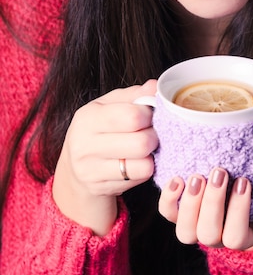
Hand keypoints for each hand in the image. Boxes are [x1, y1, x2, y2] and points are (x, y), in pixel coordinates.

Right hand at [52, 80, 157, 234]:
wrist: (75, 167)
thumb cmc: (98, 129)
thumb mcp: (110, 105)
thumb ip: (134, 95)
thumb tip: (155, 87)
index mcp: (88, 117)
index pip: (133, 116)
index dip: (150, 115)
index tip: (149, 115)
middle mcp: (85, 144)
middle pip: (142, 142)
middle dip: (154, 136)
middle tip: (151, 133)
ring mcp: (91, 170)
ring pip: (144, 164)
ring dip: (151, 155)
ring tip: (145, 148)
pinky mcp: (102, 187)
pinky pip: (140, 178)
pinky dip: (145, 169)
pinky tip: (137, 162)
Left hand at [158, 160, 252, 249]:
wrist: (248, 173)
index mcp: (243, 237)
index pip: (237, 237)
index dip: (238, 211)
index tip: (244, 179)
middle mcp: (216, 236)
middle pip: (208, 235)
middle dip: (213, 203)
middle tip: (220, 171)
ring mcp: (196, 224)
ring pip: (184, 232)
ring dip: (190, 204)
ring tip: (198, 176)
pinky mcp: (179, 210)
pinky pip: (167, 213)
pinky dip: (168, 198)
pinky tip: (178, 178)